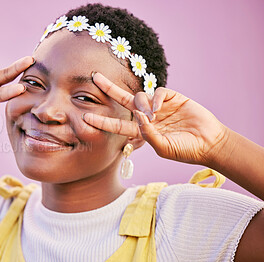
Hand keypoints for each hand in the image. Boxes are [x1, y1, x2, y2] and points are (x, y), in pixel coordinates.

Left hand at [82, 72, 229, 165]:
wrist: (208, 143)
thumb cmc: (185, 150)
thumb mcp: (163, 148)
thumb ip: (148, 135)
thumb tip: (138, 117)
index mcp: (141, 130)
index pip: (117, 124)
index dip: (102, 120)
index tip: (85, 117)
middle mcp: (147, 116)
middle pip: (122, 100)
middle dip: (108, 88)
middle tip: (94, 77)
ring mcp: (159, 106)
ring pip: (140, 96)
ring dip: (142, 105)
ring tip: (152, 117)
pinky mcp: (173, 97)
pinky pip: (158, 92)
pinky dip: (156, 99)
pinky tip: (159, 108)